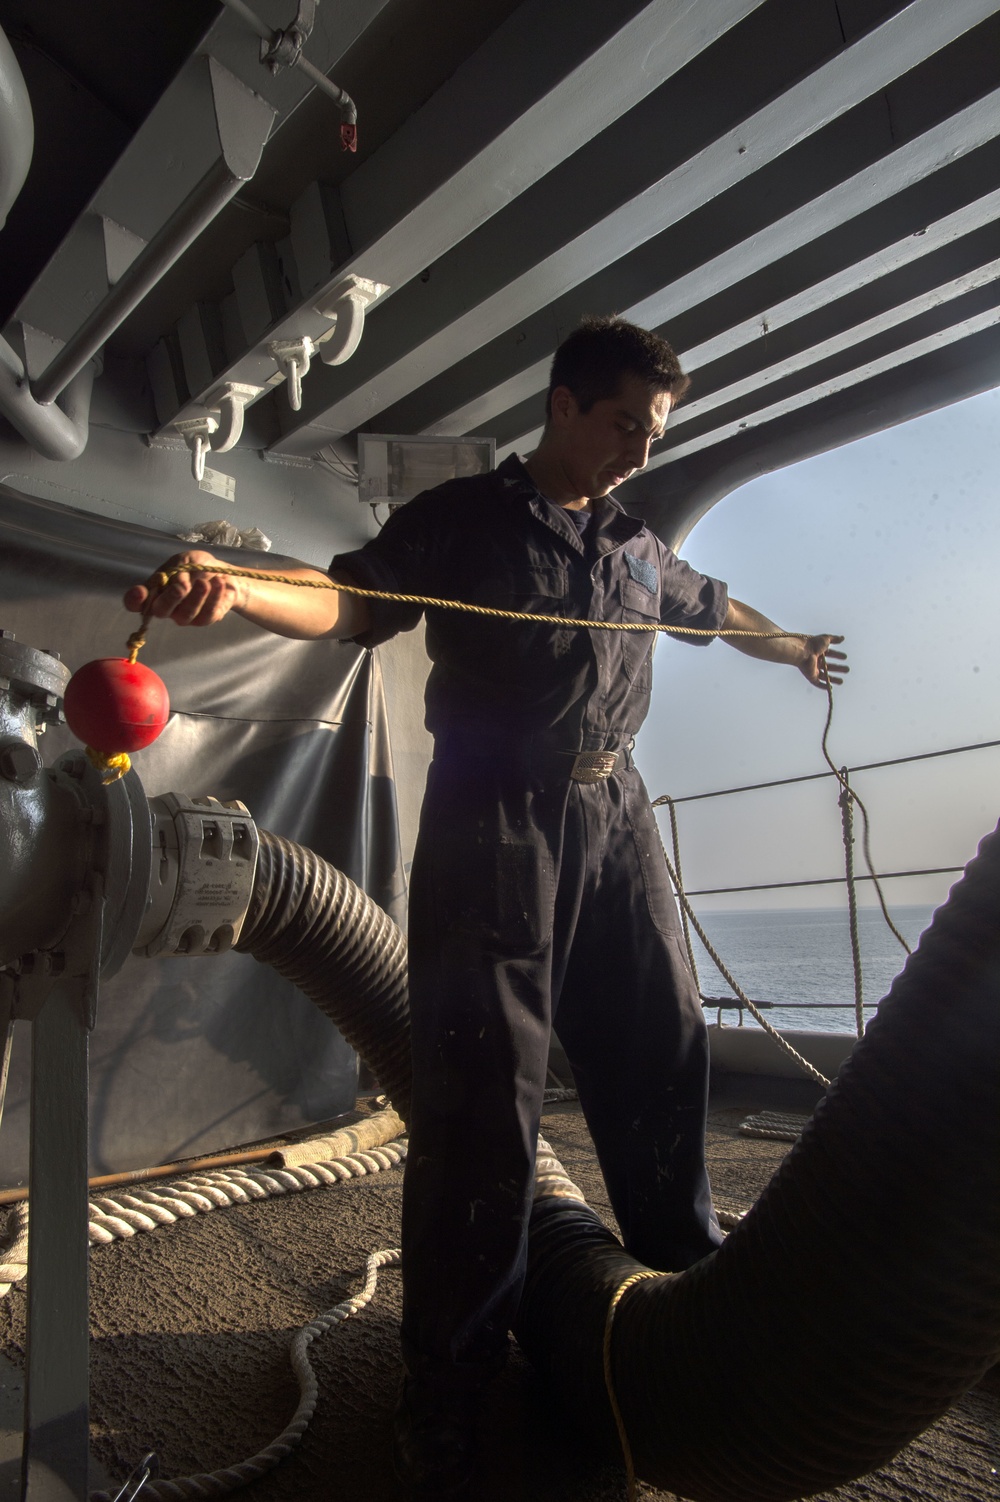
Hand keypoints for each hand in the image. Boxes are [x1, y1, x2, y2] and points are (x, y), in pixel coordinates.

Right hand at [123, 551, 242, 627]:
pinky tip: (219, 583)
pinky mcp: (203, 620)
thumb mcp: (186, 560)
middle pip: (160, 610)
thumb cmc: (199, 566)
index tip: (140, 592)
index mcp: (155, 590)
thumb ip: (178, 571)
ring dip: (196, 597)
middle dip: (170, 598)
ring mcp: (183, 616)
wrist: (225, 574)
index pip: (135, 602)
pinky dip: (214, 598)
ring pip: (185, 615)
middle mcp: (165, 607)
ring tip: (206, 582)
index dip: (134, 600)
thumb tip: (179, 586)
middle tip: (181, 586)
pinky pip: (206, 615)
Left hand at [799, 635, 848, 687]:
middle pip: (829, 666)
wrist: (803, 652)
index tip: (845, 657)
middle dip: (838, 668)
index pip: (830, 654)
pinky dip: (824, 686)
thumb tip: (843, 638)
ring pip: (825, 676)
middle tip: (847, 669)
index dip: (837, 655)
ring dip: (833, 679)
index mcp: (818, 651)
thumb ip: (834, 638)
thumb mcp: (826, 639)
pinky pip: (818, 683)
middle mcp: (816, 661)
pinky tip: (831, 688)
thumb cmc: (813, 644)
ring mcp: (813, 669)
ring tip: (842, 681)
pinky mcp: (811, 677)